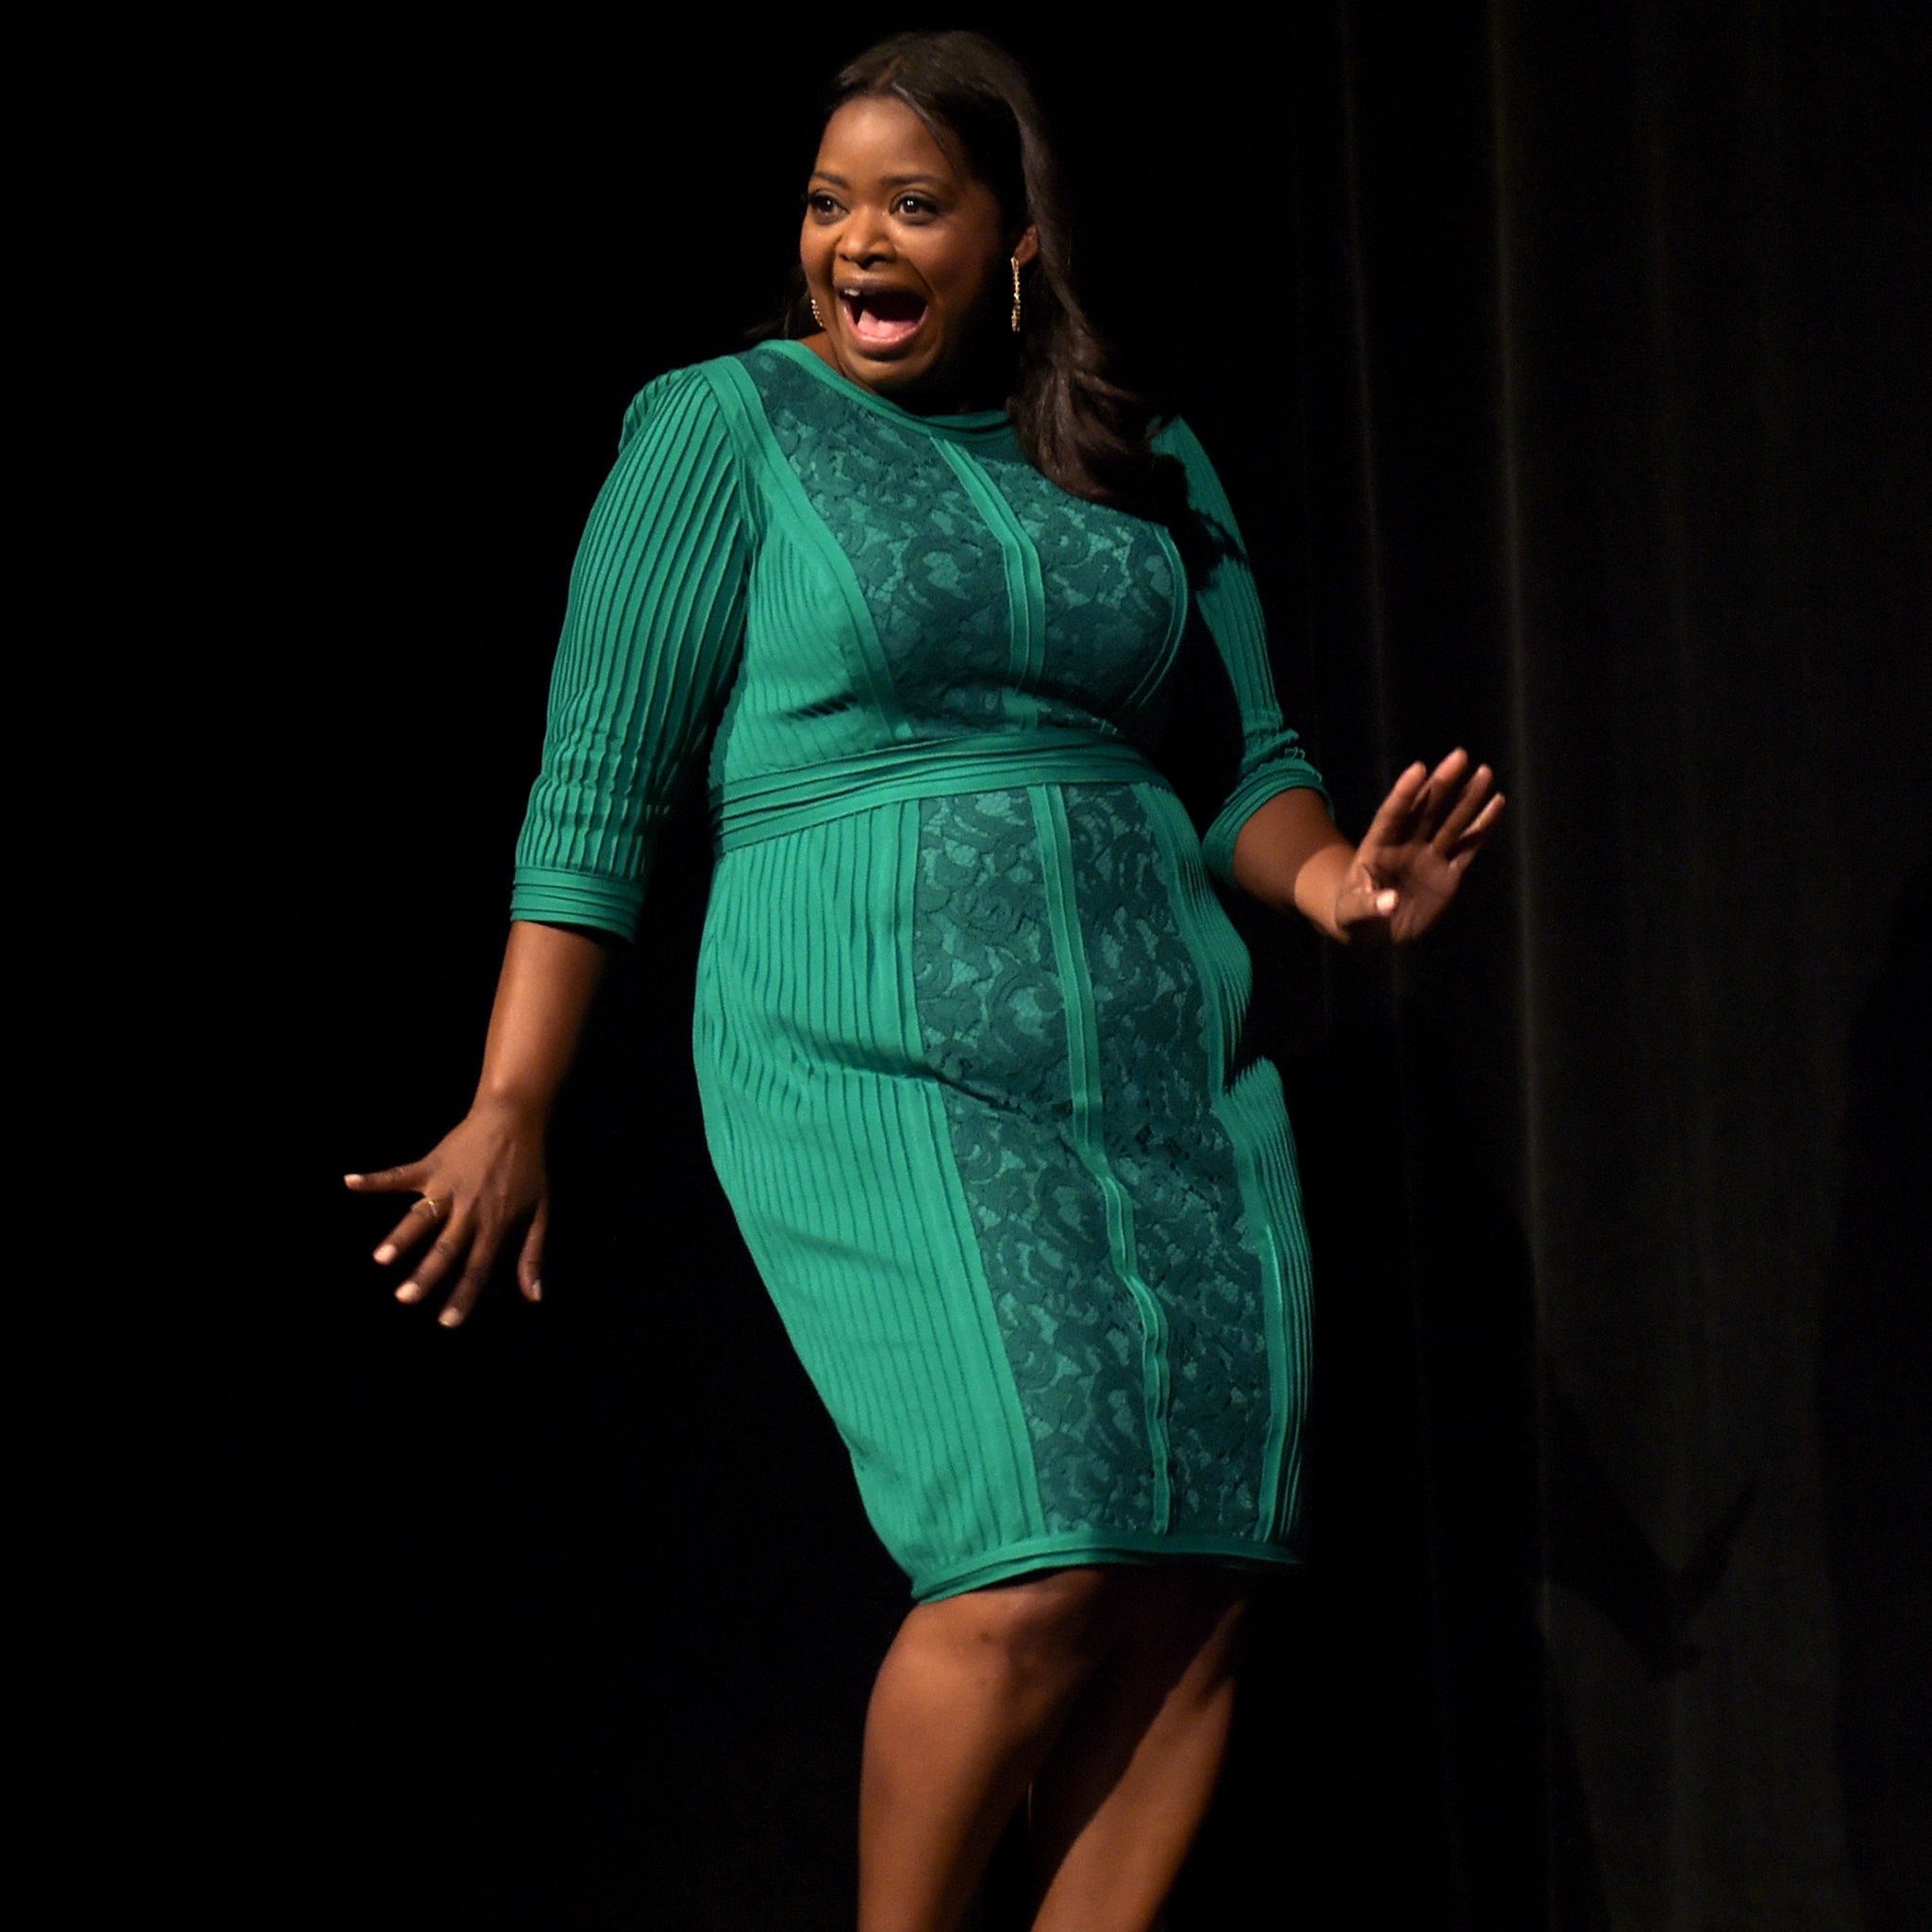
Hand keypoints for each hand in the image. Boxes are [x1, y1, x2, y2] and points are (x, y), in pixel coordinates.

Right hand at [344, 1096, 550, 1326]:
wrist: (515, 1119)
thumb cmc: (528, 1168)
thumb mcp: (540, 1211)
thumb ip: (532, 1255)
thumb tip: (535, 1297)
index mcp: (495, 1223)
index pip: (478, 1266)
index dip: (463, 1295)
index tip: (446, 1322)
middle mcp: (469, 1209)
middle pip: (446, 1247)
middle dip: (426, 1274)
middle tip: (405, 1298)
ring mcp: (447, 1186)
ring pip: (421, 1217)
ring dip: (401, 1237)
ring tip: (382, 1259)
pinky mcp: (431, 1165)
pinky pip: (399, 1175)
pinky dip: (374, 1179)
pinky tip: (349, 1182)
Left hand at [1334, 748, 1503, 943]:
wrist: (1372, 929)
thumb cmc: (1353, 915)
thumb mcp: (1350, 914)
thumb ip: (1368, 906)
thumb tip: (1390, 902)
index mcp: (1378, 847)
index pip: (1391, 815)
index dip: (1404, 793)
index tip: (1418, 769)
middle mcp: (1406, 845)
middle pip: (1426, 810)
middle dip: (1442, 784)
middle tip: (1460, 756)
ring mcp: (1429, 858)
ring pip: (1451, 823)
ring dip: (1468, 799)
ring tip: (1485, 772)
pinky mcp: (1448, 874)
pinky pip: (1468, 848)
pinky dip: (1483, 828)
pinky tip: (1497, 804)